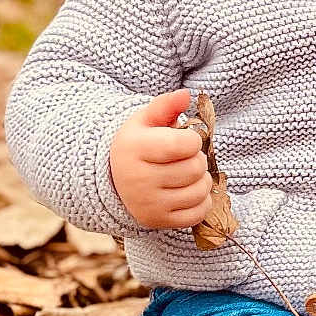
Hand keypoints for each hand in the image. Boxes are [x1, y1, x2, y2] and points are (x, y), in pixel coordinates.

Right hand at [108, 89, 211, 228]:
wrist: (114, 179)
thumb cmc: (138, 145)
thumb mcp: (145, 120)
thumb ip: (165, 105)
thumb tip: (185, 94)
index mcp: (135, 149)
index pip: (185, 144)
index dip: (193, 140)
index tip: (184, 139)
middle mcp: (139, 179)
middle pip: (195, 168)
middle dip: (197, 159)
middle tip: (185, 158)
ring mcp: (148, 204)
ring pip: (200, 191)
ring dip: (201, 180)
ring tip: (187, 174)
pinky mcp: (157, 221)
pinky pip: (198, 213)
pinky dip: (201, 202)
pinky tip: (188, 192)